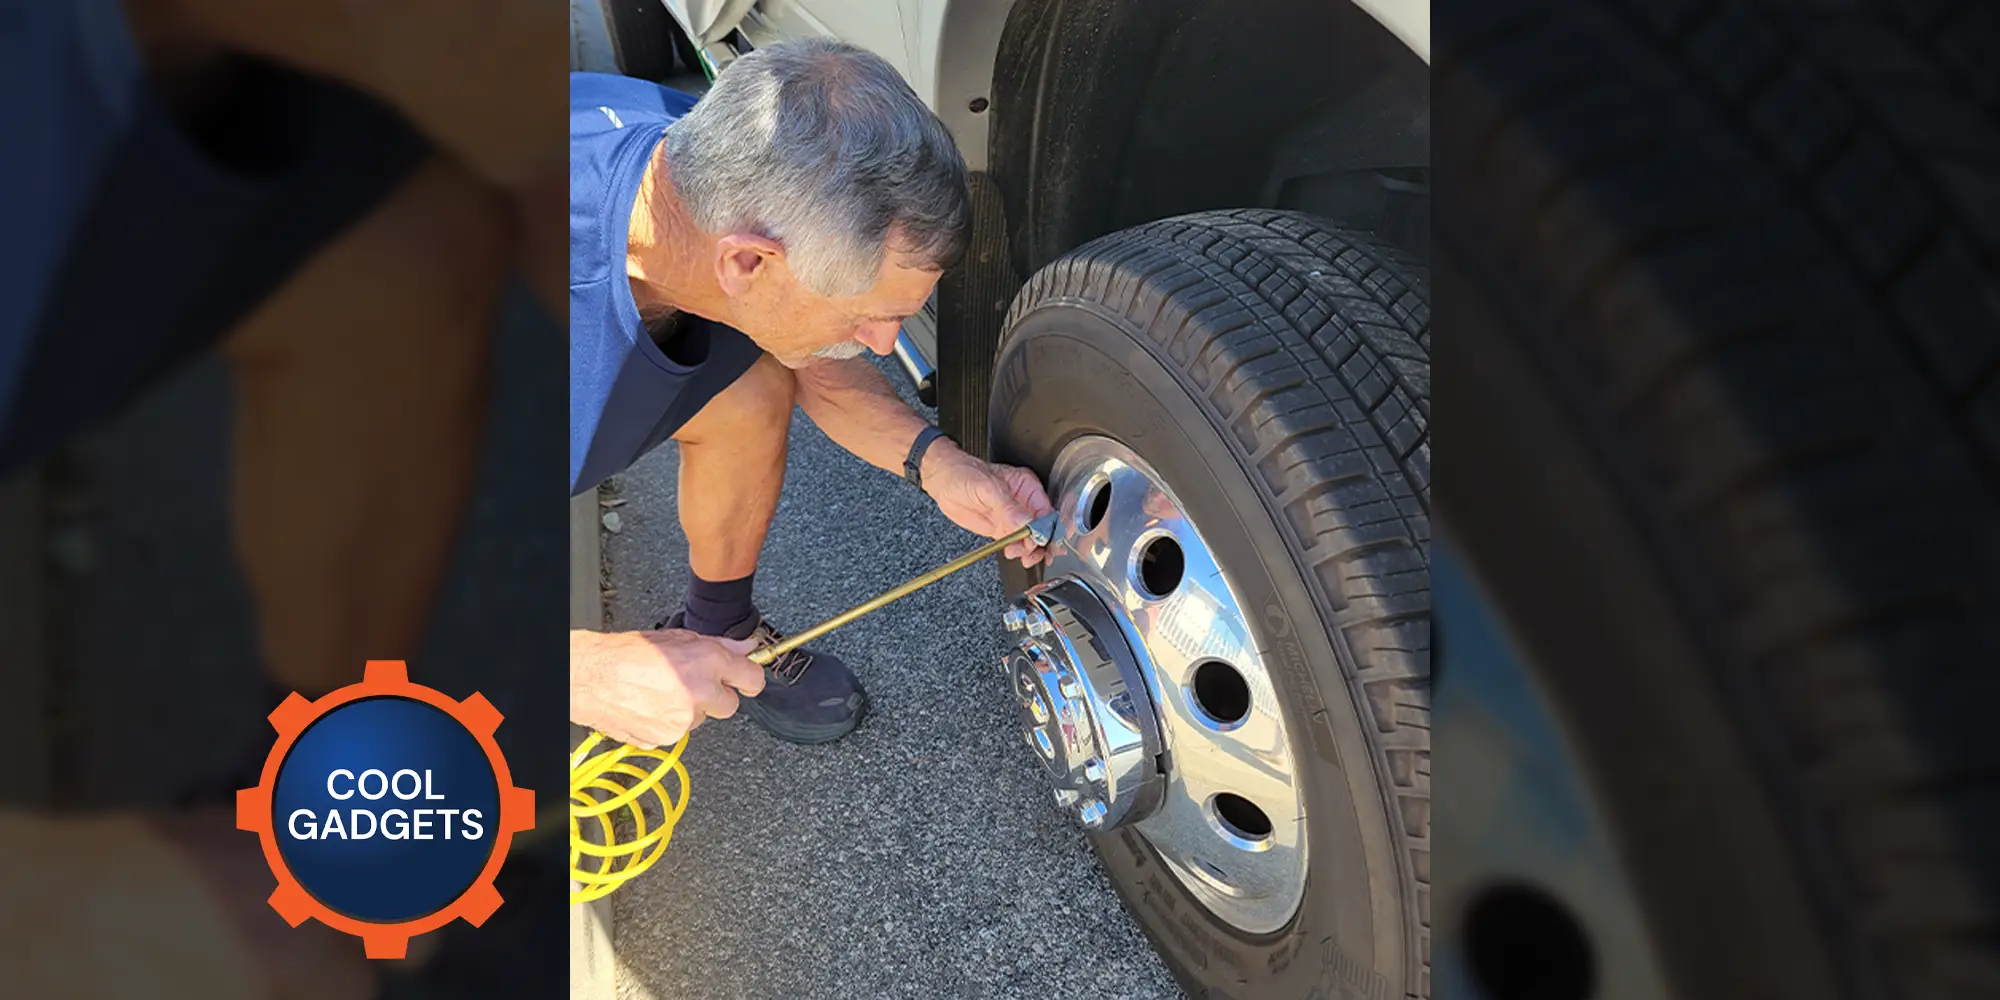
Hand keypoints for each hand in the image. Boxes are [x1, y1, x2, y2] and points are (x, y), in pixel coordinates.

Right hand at [570, 629, 766, 748]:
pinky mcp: (665, 738)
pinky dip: (669, 721)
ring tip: (663, 691)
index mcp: (707, 663)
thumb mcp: (678, 638)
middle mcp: (699, 694)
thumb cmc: (627, 654)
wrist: (590, 678)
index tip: (746, 678)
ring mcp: (683, 721)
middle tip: (693, 682)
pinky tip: (652, 705)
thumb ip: (720, 645)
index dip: (749, 677)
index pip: (752, 678)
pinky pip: (678, 731)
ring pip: (701, 718)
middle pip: (730, 705)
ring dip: (690, 708)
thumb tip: (747, 647)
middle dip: (716, 695)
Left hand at [921, 442, 1057, 565]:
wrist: (942, 482)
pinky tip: (1013, 553)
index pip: (1046, 511)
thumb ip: (1008, 508)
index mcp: (1027, 486)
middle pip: (1043, 528)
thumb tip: (1027, 524)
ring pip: (1032, 539)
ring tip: (1022, 555)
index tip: (1041, 539)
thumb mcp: (988, 488)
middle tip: (1033, 552)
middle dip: (1042, 543)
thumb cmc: (964, 474)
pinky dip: (1019, 552)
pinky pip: (1017, 544)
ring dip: (1031, 551)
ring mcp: (1013, 518)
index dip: (1047, 528)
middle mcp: (1024, 503)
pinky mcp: (1002, 529)